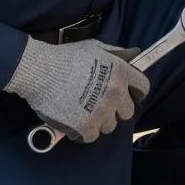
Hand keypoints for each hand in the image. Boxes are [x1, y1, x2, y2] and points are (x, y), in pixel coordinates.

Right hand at [5, 37, 149, 143]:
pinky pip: (92, 136)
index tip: (126, 95)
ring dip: (99, 121)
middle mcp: (115, 93)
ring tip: (83, 110)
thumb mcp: (96, 48)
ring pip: (109, 126)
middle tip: (99, 103)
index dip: (134, 92)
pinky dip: (83, 132)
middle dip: (116, 109)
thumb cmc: (67, 57)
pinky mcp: (85, 127)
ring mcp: (101, 111)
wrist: (41, 71)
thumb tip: (135, 53)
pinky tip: (74, 120)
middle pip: (127, 112)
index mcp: (121, 72)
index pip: (143, 88)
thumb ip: (117, 53)